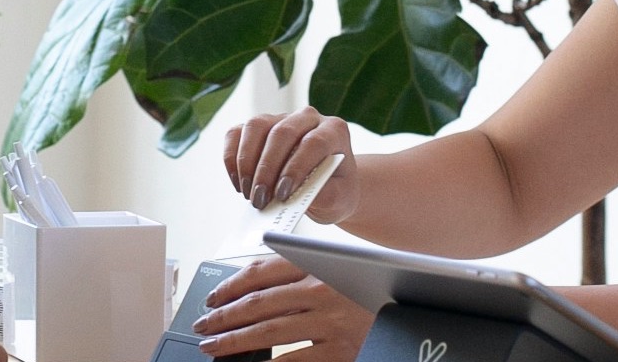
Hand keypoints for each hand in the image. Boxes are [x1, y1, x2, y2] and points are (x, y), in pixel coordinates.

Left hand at [192, 255, 372, 361]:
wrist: (414, 314)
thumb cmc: (372, 292)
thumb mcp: (339, 272)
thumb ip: (301, 275)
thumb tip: (250, 288)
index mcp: (320, 264)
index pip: (263, 270)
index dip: (231, 285)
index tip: (213, 297)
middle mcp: (323, 290)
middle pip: (258, 302)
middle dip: (223, 316)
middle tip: (203, 325)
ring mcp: (330, 324)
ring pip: (266, 332)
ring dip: (233, 341)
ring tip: (213, 347)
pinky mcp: (339, 353)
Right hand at [224, 106, 358, 221]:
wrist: (328, 185)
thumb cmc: (334, 190)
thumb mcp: (338, 199)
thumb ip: (322, 194)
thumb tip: (293, 196)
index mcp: (334, 130)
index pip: (313, 142)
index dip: (296, 167)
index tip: (283, 194)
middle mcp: (307, 117)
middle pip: (282, 133)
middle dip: (267, 169)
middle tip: (260, 199)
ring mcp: (280, 118)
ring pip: (256, 126)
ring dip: (247, 162)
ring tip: (249, 193)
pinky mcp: (258, 127)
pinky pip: (237, 133)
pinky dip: (232, 158)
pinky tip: (239, 183)